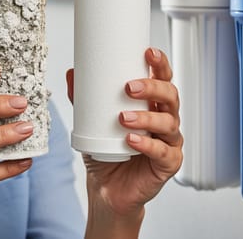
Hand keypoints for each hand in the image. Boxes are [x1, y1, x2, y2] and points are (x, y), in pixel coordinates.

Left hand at [66, 48, 182, 223]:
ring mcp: (169, 142)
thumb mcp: (92, 123)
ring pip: (168, 123)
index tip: (147, 52)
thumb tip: (72, 73)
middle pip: (170, 95)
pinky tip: (132, 141)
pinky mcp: (168, 164)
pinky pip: (163, 152)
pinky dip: (148, 145)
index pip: (163, 78)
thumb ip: (84, 99)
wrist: (107, 190)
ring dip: (146, 117)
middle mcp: (165, 120)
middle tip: (129, 87)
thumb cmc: (107, 153)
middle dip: (152, 87)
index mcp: (152, 104)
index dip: (159, 64)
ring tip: (123, 118)